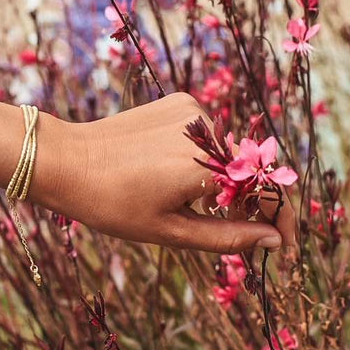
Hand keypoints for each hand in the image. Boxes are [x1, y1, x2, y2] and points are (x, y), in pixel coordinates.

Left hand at [34, 93, 296, 252]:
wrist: (66, 161)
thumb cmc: (112, 204)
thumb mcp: (171, 231)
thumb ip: (228, 237)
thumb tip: (272, 240)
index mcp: (206, 166)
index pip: (269, 191)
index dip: (282, 221)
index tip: (282, 247)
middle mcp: (207, 130)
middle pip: (252, 171)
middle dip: (252, 204)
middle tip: (239, 232)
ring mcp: (193, 110)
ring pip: (230, 153)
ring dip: (227, 180)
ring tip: (197, 205)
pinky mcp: (180, 102)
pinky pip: (208, 135)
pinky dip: (206, 157)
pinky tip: (177, 174)